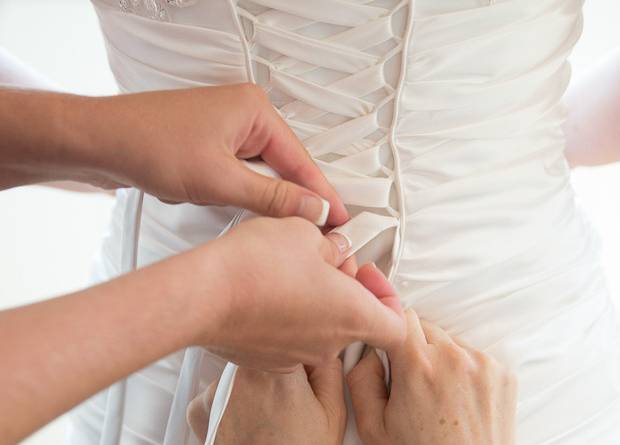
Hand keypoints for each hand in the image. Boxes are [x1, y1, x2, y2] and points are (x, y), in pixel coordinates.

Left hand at [94, 83, 347, 224]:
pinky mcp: (210, 145)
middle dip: (295, 198)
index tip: (340, 219)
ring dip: (267, 198)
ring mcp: (226, 130)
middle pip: (285, 165)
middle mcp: (244, 115)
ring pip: (262, 172)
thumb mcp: (220, 179)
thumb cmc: (149, 143)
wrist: (98, 142)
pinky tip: (245, 211)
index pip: (301, 159)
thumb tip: (311, 208)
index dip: (322, 194)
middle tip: (318, 231)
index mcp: (255, 110)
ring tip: (287, 226)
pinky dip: (244, 193)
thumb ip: (272, 196)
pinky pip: (241, 173)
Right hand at [184, 217, 404, 370]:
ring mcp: (297, 356)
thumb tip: (335, 250)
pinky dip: (288, 315)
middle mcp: (329, 344)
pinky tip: (268, 289)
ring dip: (316, 300)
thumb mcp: (305, 233)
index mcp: (352, 315)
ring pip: (321, 327)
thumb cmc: (257, 265)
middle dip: (345, 287)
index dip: (390, 298)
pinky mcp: (268, 359)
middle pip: (354, 320)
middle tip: (325, 256)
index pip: (397, 325)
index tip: (368, 273)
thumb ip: (331, 245)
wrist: (204, 296)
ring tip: (291, 268)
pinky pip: (290, 336)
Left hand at [187, 360, 345, 444]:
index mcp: (276, 368)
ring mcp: (218, 391)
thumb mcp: (332, 412)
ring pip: (243, 369)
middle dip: (278, 363)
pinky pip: (220, 391)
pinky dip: (232, 401)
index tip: (307, 366)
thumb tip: (326, 345)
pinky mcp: (201, 408)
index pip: (292, 335)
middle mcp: (241, 373)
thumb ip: (331, 367)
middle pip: (264, 350)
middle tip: (292, 397)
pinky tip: (250, 420)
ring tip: (272, 414)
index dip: (303, 349)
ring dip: (255, 382)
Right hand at [347, 296, 516, 443]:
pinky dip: (465, 370)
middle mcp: (453, 358)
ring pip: (450, 341)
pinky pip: (474, 356)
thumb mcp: (374, 427)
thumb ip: (361, 378)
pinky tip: (459, 399)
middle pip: (425, 326)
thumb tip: (369, 350)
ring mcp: (483, 364)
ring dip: (441, 358)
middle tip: (412, 382)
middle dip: (414, 347)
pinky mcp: (503, 373)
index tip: (389, 348)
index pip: (400, 316)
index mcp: (418, 366)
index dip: (391, 332)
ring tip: (439, 395)